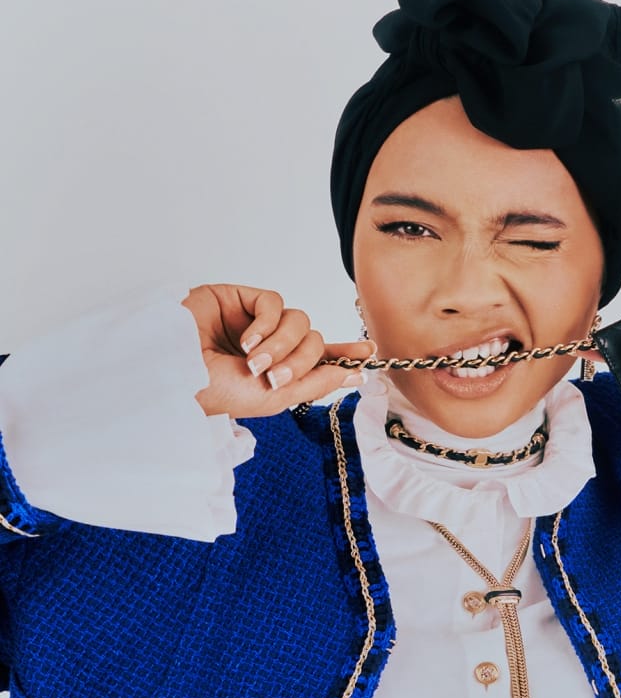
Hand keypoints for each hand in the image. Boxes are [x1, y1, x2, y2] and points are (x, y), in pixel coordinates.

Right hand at [181, 284, 373, 417]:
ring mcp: (258, 324)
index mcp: (278, 372)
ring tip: (255, 361)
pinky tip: (246, 339)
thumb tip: (353, 373)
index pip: (319, 360)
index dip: (344, 355)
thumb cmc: (216, 391)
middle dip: (301, 360)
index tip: (369, 355)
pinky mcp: (242, 300)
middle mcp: (272, 348)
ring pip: (300, 321)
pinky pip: (275, 303)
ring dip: (282, 344)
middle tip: (275, 376)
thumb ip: (315, 383)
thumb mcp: (274, 397)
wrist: (175, 370)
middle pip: (314, 341)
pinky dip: (267, 323)